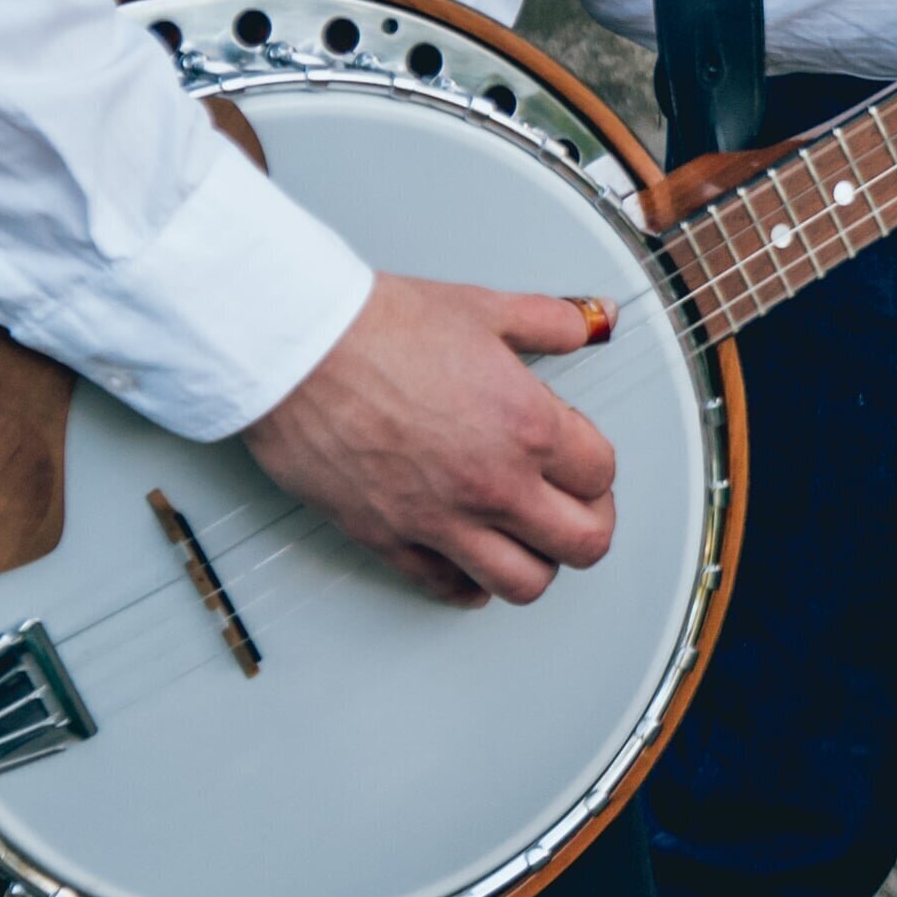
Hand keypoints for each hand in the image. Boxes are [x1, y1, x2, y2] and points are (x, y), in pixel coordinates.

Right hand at [241, 273, 618, 606]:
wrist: (295, 349)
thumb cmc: (376, 328)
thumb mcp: (483, 309)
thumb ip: (551, 321)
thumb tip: (591, 322)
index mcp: (529, 428)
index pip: (601, 475)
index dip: (593, 462)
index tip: (575, 452)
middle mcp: (494, 485)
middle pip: (583, 544)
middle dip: (588, 525)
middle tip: (574, 506)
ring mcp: (442, 521)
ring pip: (524, 583)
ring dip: (536, 564)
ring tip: (527, 538)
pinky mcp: (390, 540)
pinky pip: (447, 588)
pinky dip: (468, 586)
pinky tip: (472, 566)